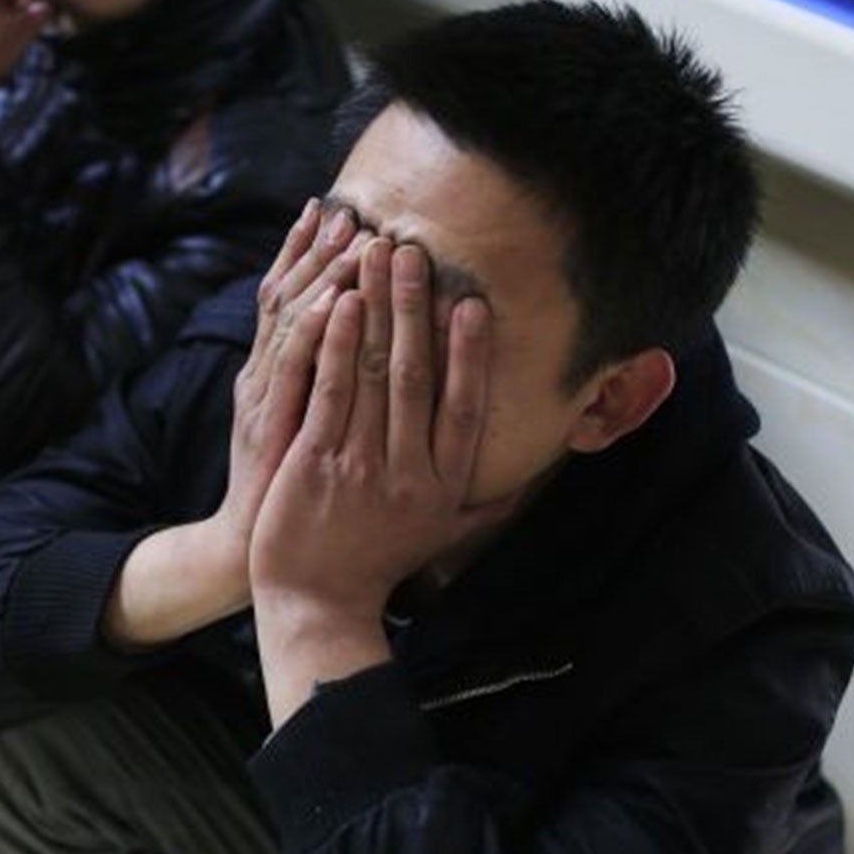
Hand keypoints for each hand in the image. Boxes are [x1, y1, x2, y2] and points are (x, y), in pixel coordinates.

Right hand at [206, 200, 371, 575]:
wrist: (249, 551)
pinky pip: (294, 372)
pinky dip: (315, 333)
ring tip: (353, 239)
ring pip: (292, 324)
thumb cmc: (288, 495)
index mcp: (269, 374)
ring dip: (323, 278)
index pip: (285, 299)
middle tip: (347, 211)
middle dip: (316, 252)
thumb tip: (359, 347)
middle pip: (286, 297)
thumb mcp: (304, 429)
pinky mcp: (270, 427)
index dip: (304, 253)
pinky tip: (337, 302)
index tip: (331, 211)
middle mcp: (259, 377)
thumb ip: (324, 388)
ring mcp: (262, 399)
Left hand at [250, 241, 509, 624]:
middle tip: (415, 250)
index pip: (465, 407)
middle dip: (415, 307)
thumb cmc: (379, 562)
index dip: (470, 352)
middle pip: (417, 376)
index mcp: (443, 486)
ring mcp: (359, 466)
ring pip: (372, 374)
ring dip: (374, 308)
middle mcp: (407, 473)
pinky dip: (334, 344)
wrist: (315, 604)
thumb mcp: (444, 535)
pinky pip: (328, 392)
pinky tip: (335, 303)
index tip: (471, 303)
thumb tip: (540, 470)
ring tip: (374, 255)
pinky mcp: (313, 463)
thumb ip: (490, 501)